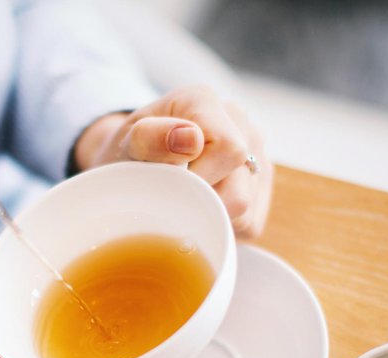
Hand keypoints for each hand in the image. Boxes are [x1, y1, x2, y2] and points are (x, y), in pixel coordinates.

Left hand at [73, 85, 272, 237]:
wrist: (129, 166)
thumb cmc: (128, 154)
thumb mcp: (126, 145)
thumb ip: (151, 137)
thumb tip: (191, 139)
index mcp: (204, 102)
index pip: (228, 149)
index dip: (199, 180)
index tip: (169, 187)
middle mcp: (239, 123)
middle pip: (239, 187)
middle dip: (200, 204)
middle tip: (168, 201)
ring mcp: (257, 154)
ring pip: (246, 209)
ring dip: (209, 217)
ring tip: (181, 203)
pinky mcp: (261, 187)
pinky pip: (250, 222)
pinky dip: (220, 227)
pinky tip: (198, 211)